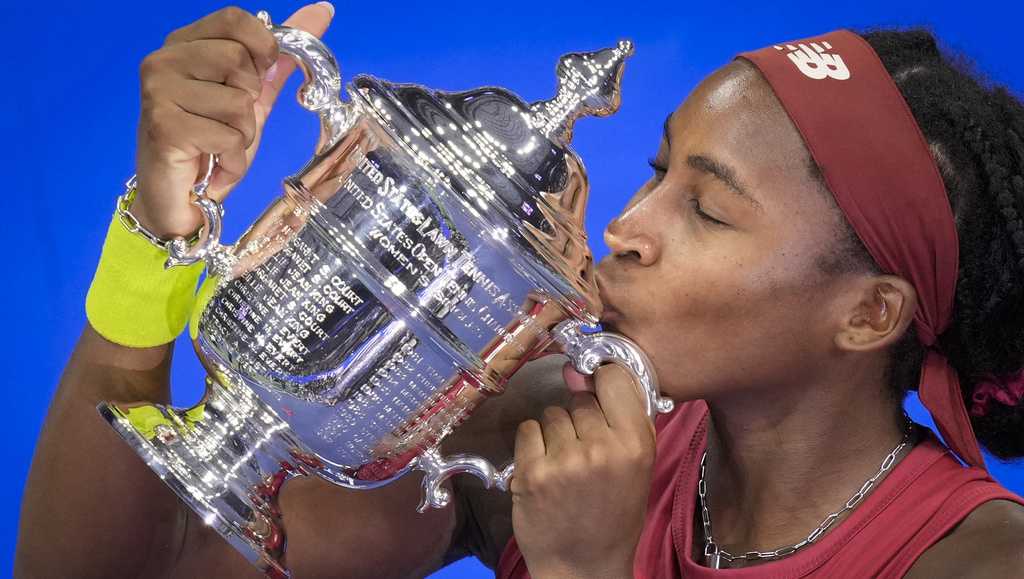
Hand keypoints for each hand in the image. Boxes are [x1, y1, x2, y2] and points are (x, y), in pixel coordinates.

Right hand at [132, 3, 333, 237]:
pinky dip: (232, 159)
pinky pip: (229, 136)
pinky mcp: (164, 126)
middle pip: (239, 61)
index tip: (259, 76)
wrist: (180, 198)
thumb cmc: (212, 144)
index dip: (261, 48)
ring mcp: (159, 91)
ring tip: (218, 146)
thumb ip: (279, 57)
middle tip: (227, 123)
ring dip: (242, 134)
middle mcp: (164, 60)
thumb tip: (321, 11)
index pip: (235, 19)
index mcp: (184, 44)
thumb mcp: (253, 97)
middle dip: (250, 101)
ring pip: (239, 102)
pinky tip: (213, 164)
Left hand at [510, 364, 655, 578]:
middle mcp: (601, 449)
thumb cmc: (614, 516)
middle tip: (583, 452)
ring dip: (554, 433)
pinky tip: (545, 468)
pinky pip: (528, 429)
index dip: (602, 382)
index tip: (598, 392)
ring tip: (564, 464)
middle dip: (579, 420)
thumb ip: (622, 419)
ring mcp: (564, 461)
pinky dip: (532, 444)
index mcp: (635, 445)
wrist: (584, 566)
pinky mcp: (532, 472)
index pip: (615, 379)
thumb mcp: (639, 466)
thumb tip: (583, 373)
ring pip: (552, 413)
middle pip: (580, 400)